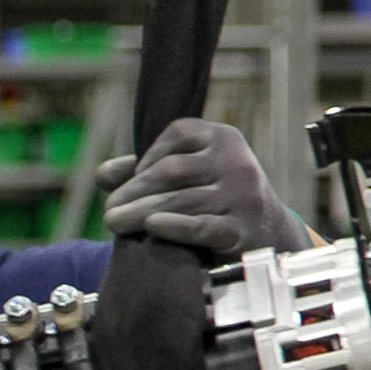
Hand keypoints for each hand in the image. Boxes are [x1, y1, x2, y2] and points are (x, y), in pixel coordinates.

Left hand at [96, 118, 312, 254]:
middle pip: (173, 171)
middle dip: (134, 191)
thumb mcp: (190, 174)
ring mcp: (243, 194)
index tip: (128, 182)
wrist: (267, 233)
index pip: (177, 136)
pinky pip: (203, 227)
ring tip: (115, 223)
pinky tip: (151, 227)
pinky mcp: (244, 228)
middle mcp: (236, 160)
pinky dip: (175, 227)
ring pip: (183, 200)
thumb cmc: (216, 197)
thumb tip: (102, 174)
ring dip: (141, 212)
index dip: (146, 158)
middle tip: (110, 211)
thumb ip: (145, 170)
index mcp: (223, 137)